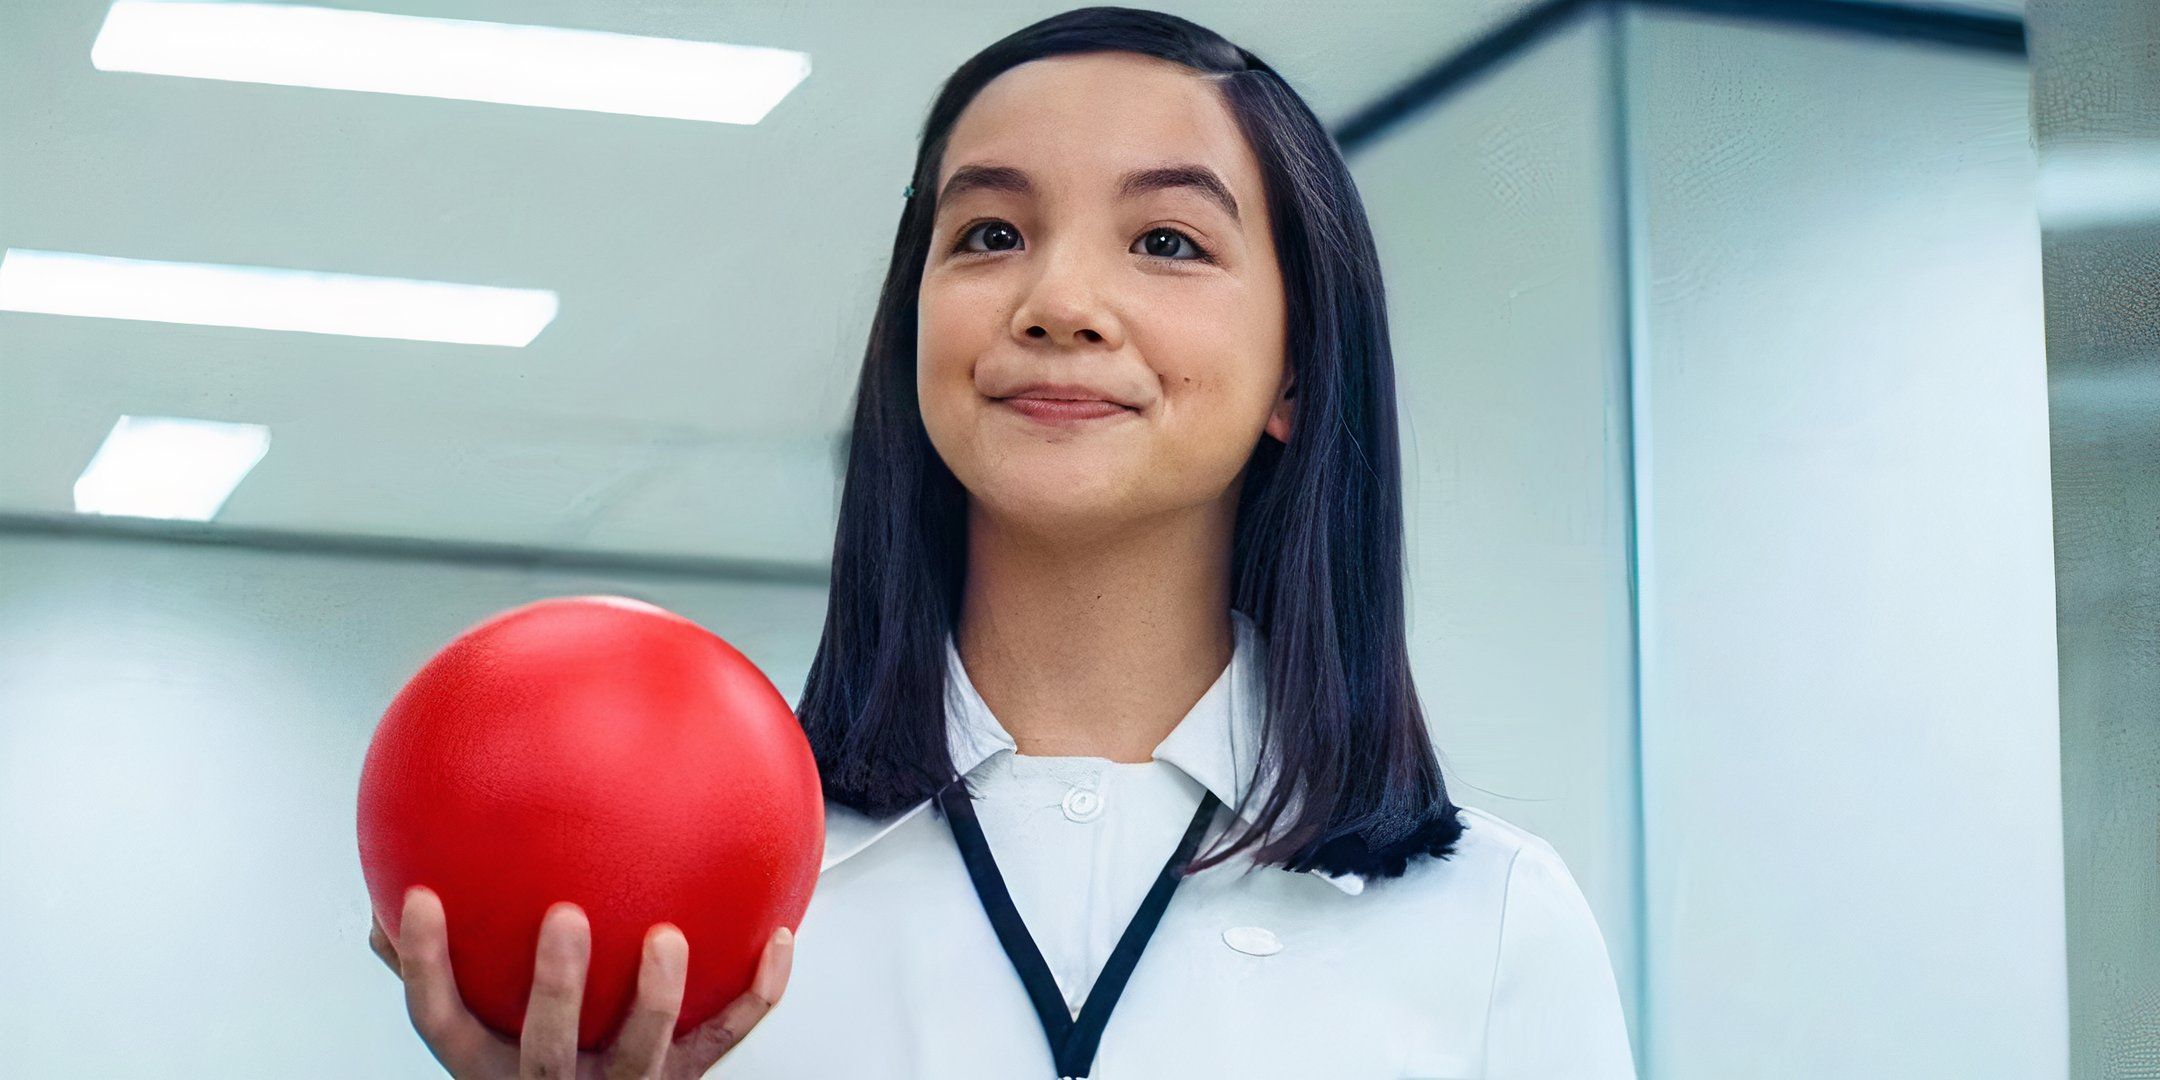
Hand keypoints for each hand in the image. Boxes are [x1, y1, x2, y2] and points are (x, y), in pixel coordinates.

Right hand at [370, 886, 792, 1078]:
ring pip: (640, 1053)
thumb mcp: (479, 1026)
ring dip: (656, 997)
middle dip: (556, 985)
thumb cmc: (531, 1059)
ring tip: (666, 938)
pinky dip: (758, 992)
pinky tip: (779, 937)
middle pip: (544, 1046)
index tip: (420, 900)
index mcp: (488, 1064)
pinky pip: (725, 1039)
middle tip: (565, 917)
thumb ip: (445, 966)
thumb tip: (390, 893)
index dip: (424, 965)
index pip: (440, 1022)